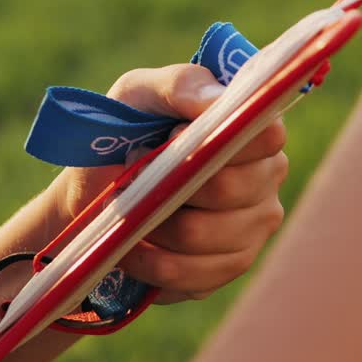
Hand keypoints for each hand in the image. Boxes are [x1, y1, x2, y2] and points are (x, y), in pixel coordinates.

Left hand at [51, 64, 288, 303]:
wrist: (93, 194)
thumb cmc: (123, 132)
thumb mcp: (139, 94)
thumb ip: (180, 86)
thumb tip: (219, 102)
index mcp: (253, 127)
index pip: (268, 134)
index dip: (222, 139)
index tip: (174, 137)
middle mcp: (266, 177)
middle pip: (235, 189)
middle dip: (176, 187)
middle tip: (137, 179)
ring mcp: (253, 227)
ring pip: (207, 236)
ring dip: (156, 226)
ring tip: (127, 213)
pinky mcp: (227, 268)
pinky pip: (193, 275)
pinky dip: (151, 263)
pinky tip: (130, 248)